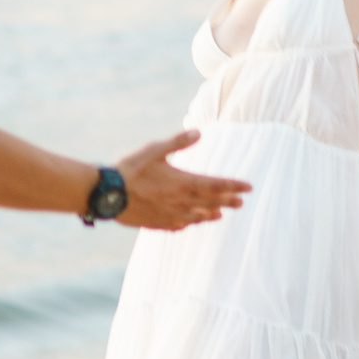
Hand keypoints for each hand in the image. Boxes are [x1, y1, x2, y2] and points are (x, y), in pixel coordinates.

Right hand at [116, 130, 248, 230]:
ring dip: (211, 215)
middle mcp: (181, 202)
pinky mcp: (158, 223)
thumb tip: (198, 132)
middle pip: (211, 203)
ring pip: (197, 217)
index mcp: (183, 182)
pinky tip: (191, 222)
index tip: (248, 187)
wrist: (109, 195)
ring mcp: (170, 215)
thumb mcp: (154, 150)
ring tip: (220, 215)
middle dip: (228, 201)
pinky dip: (189, 223)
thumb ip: (178, 142)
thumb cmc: (131, 169)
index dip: (234, 185)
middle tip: (241, 202)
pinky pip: (179, 225)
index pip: (216, 185)